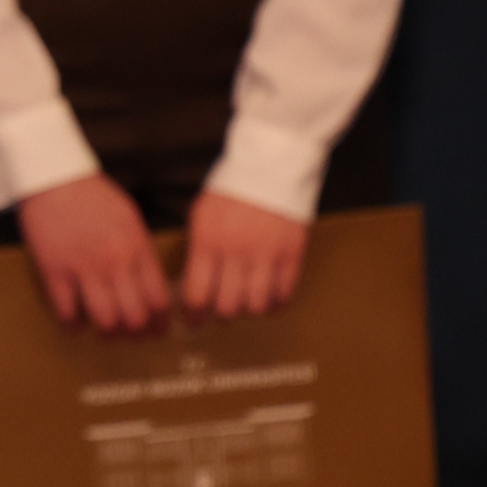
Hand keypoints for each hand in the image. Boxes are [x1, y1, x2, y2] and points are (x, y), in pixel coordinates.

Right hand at [16, 172, 169, 333]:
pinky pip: (66, 311)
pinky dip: (72, 324)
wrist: (53, 178)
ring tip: (102, 329)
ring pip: (105, 320)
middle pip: (135, 318)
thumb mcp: (130, 219)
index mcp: (137, 249)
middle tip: (129, 334)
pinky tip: (73, 322)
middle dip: (135, 334)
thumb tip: (149, 284)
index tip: (155, 330)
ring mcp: (83, 268)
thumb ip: (141, 252)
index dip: (159, 324)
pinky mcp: (54, 270)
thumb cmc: (93, 196)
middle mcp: (115, 262)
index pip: (158, 301)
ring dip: (106, 332)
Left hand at [180, 190, 308, 321]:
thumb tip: (193, 286)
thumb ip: (199, 250)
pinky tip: (268, 297)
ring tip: (245, 301)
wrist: (271, 166)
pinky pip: (284, 295)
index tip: (192, 319)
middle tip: (220, 311)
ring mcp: (267, 255)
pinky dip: (276, 303)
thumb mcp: (201, 215)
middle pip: (228, 307)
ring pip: (257, 306)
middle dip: (221, 314)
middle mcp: (236, 252)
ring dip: (249, 309)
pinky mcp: (293, 255)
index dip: (193, 314)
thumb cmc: (230, 191)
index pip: (197, 294)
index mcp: (207, 241)